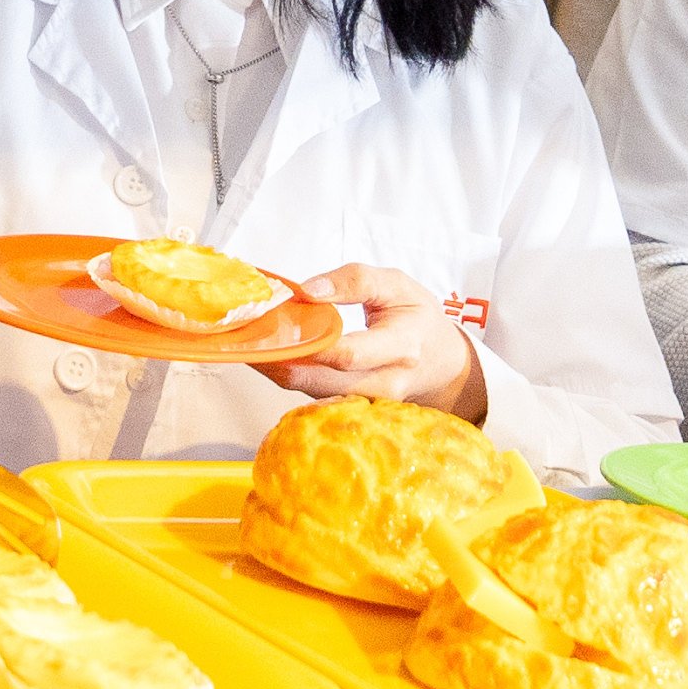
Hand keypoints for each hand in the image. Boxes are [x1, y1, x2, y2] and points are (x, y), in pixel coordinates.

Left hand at [257, 265, 483, 418]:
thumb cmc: (417, 318)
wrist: (442, 363)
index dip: (311, 343)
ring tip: (250, 344)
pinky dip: (290, 375)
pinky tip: (271, 356)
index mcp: (402, 346)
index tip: (278, 320)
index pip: (350, 354)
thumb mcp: (398, 285)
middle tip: (245, 340)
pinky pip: (315, 395)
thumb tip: (308, 291)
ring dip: (278, 369)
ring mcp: (369, 403)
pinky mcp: (353, 408)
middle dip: (280, 361)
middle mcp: (386, 383)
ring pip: (313, 393)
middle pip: (322, 383)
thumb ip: (355, 280)